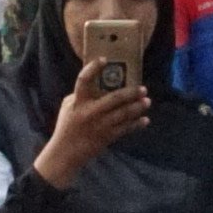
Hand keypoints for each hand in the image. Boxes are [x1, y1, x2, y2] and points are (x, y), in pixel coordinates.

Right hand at [39, 67, 142, 181]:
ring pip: (123, 114)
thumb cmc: (66, 127)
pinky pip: (125, 129)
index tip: (104, 59)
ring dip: (137, 108)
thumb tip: (98, 85)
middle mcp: (90, 112)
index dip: (93, 68)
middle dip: (131, 93)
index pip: (84, 80)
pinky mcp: (107, 137)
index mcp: (78, 102)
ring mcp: (100, 125)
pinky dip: (136, 124)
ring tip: (147, 101)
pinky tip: (145, 120)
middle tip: (143, 88)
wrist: (65, 153)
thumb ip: (81, 96)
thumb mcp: (68, 107)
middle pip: (114, 98)